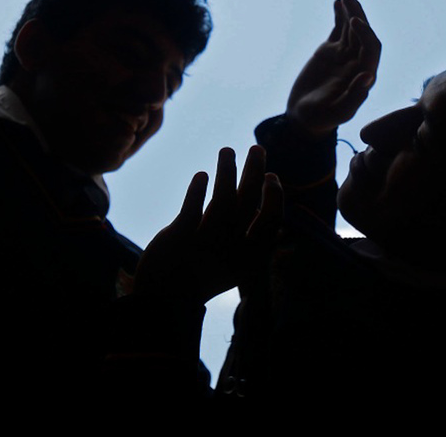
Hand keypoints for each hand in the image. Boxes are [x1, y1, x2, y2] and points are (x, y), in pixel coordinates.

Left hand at [134, 146, 283, 303]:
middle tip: (258, 148)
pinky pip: (191, 210)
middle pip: (248, 203)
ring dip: (227, 171)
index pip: (272, 222)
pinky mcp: (179, 238)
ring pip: (222, 201)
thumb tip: (277, 227)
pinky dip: (197, 191)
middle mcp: (231, 249)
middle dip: (254, 173)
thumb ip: (253, 241)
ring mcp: (206, 243)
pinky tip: (202, 174)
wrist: (167, 298)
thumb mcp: (236, 265)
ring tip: (227, 150)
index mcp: (250, 257)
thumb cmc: (205, 276)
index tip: (271, 175)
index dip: (274, 196)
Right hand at [286, 0, 380, 136]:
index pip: (371, 48)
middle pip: (363, 33)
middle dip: (358, 13)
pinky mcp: (331, 51)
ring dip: (350, 8)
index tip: (353, 21)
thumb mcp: (337, 112)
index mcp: (364, 75)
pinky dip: (339, 14)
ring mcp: (345, 55)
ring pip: (351, 27)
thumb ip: (354, 96)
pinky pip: (339, 29)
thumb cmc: (321, 119)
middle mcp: (358, 62)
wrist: (304, 118)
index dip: (365, 33)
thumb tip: (369, 75)